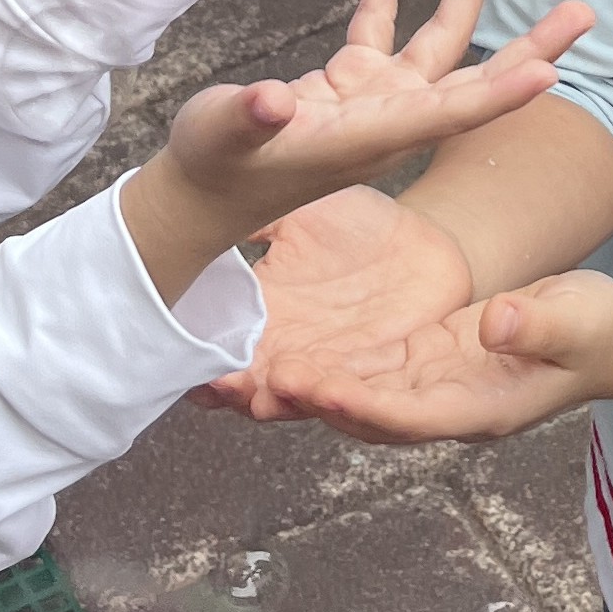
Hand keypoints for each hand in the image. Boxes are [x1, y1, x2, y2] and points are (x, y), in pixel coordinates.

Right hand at [121, 0, 591, 306]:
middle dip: (528, 46)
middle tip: (584, 12)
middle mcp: (385, 121)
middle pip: (471, 80)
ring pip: (438, 42)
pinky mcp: (347, 84)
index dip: (497, 94)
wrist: (203, 195)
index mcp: (366, 138)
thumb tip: (271, 101)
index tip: (551, 73)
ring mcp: (371, 101)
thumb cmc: (213, 170)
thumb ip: (249, 117)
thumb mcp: (223, 138)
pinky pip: (380, 28)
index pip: (445, 115)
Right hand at [194, 186, 475, 418]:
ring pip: (298, 399)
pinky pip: (355, 397)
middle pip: (250, 383)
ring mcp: (331, 366)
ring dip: (278, 401)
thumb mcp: (305, 209)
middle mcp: (289, 346)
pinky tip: (321, 395)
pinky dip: (336, 402)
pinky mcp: (375, 377)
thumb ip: (261, 217)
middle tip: (220, 384)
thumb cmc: (361, 221)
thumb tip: (207, 215)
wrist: (425, 240)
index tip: (187, 359)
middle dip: (233, 390)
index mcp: (264, 309)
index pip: (222, 343)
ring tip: (264, 395)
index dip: (203, 356)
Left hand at [265, 268, 612, 443]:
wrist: (598, 335)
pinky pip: (362, 369)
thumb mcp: (578, 318)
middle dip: (317, 403)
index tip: (322, 389)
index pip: (413, 416)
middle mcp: (444, 406)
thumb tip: (496, 322)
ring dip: (308, 388)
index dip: (365, 406)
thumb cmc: (595, 330)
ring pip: (356, 395)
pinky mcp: (418, 361)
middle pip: (369, 416)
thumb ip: (538, 323)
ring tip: (253, 371)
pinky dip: (323, 364)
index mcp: (482, 408)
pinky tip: (280, 348)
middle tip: (262, 383)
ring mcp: (427, 387)